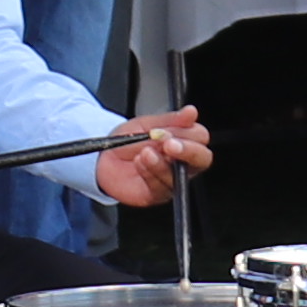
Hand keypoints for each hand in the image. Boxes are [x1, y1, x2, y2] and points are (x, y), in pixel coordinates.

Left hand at [93, 105, 214, 209]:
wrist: (104, 158)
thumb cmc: (129, 141)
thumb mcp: (147, 124)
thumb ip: (170, 120)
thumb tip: (191, 112)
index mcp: (184, 141)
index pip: (201, 137)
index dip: (190, 134)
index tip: (171, 130)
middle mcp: (183, 163)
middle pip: (201, 159)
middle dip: (187, 151)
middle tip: (168, 144)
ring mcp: (171, 180)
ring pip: (179, 174)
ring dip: (161, 162)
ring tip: (145, 152)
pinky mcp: (157, 194)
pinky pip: (160, 186)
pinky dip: (149, 172)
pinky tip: (139, 163)